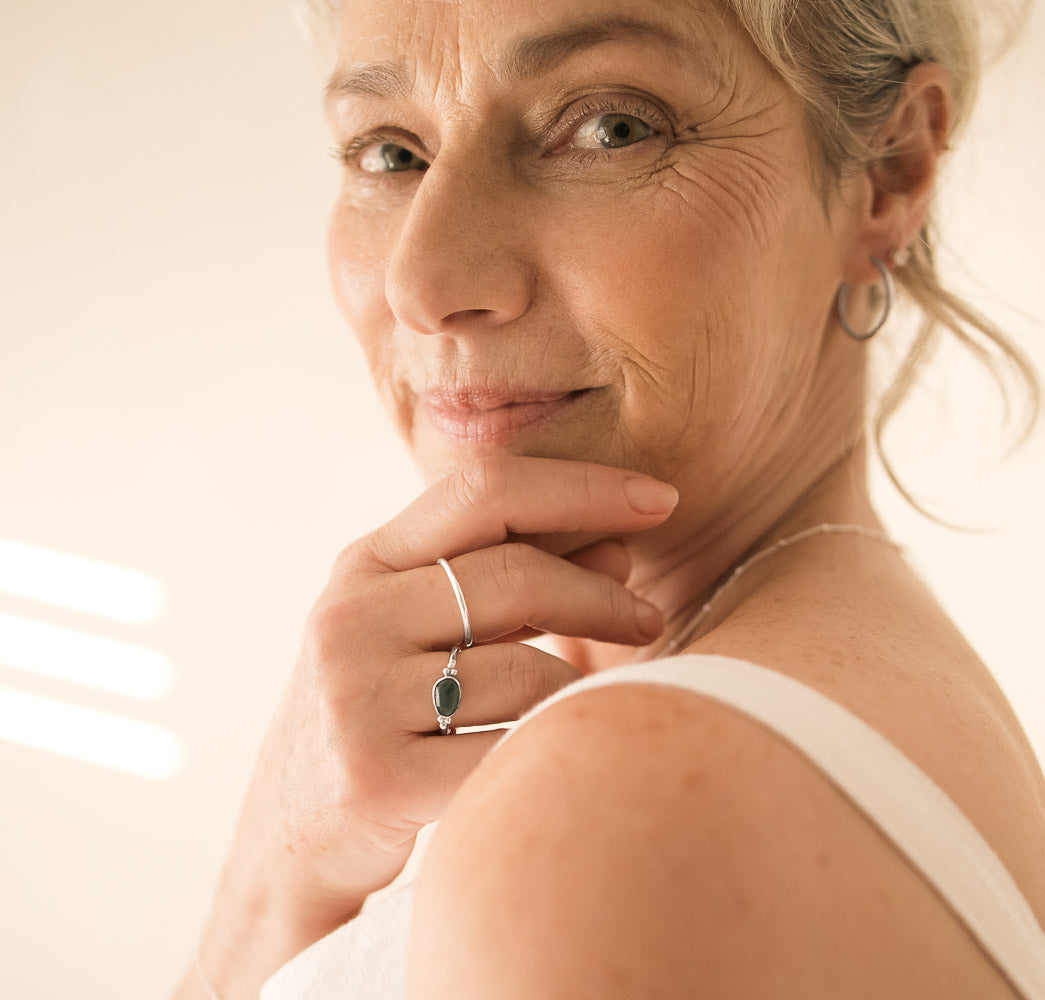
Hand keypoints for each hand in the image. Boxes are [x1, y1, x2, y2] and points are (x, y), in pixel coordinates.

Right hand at [195, 456, 677, 996]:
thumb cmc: (379, 711)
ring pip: (527, 672)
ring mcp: (356, 698)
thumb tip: (618, 551)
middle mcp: (352, 618)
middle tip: (649, 618)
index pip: (484, 492)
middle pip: (516, 576)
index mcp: (365, 564)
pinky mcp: (377, 778)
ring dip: (581, 685)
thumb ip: (507, 582)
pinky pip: (510, 750)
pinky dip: (551, 747)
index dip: (582, 486)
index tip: (659, 498)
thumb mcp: (421, 629)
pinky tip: (555, 752)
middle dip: (602, 595)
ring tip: (592, 699)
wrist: (291, 830)